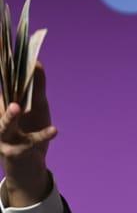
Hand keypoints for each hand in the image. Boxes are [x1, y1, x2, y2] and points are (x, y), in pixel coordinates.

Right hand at [0, 63, 57, 206]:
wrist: (28, 168)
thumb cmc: (31, 132)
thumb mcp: (38, 107)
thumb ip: (37, 87)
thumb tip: (37, 62)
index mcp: (2, 105)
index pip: (2, 83)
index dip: (3, 66)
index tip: (3, 44)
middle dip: (3, 91)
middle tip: (3, 73)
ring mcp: (4, 136)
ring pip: (3, 125)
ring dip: (8, 116)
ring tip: (16, 107)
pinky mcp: (15, 151)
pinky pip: (30, 142)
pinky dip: (43, 136)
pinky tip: (54, 130)